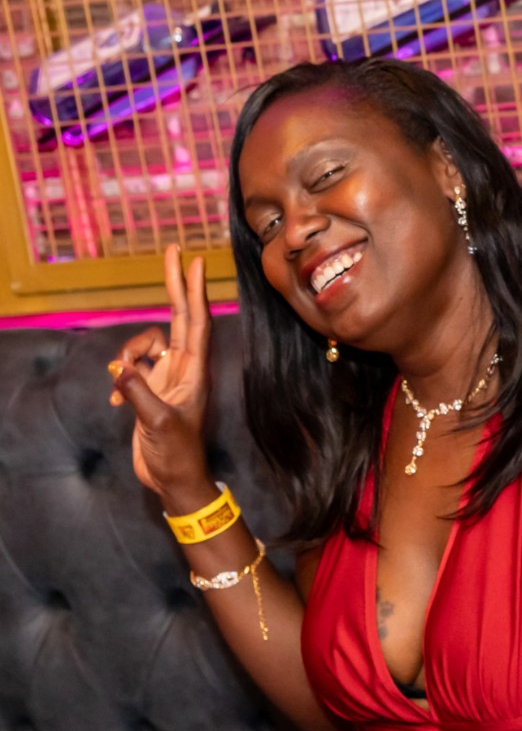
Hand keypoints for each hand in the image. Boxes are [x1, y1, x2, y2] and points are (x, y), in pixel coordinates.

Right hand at [109, 244, 212, 500]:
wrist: (173, 479)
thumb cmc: (175, 453)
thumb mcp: (158, 423)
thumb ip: (139, 393)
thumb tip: (120, 369)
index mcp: (194, 371)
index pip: (195, 321)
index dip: (194, 291)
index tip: (194, 261)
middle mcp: (184, 368)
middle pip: (176, 317)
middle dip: (173, 285)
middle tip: (172, 251)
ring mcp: (167, 377)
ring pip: (143, 346)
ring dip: (126, 358)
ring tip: (120, 386)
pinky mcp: (151, 390)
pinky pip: (129, 370)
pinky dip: (119, 381)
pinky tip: (116, 403)